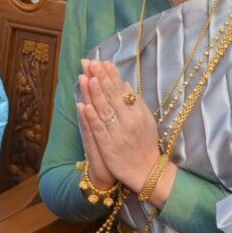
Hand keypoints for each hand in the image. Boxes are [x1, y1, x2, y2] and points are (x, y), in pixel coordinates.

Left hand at [77, 59, 160, 192]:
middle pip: (112, 96)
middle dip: (100, 78)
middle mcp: (129, 121)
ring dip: (95, 93)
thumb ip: (136, 102)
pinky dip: (92, 118)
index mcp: (138, 113)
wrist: (146, 171)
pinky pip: (99, 130)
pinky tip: (84, 106)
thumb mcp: (146, 120)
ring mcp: (118, 134)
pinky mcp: (109, 147)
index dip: (111, 75)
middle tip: (90, 62)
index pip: (122, 90)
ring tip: (86, 77)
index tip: (102, 61)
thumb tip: (125, 83)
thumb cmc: (145, 143)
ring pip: (104, 110)